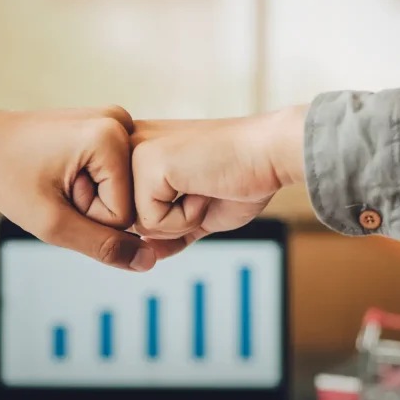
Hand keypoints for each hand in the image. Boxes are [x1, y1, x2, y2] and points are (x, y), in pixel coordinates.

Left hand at [0, 104, 156, 271]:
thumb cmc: (7, 178)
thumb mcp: (52, 223)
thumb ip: (103, 246)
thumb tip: (149, 262)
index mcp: (111, 137)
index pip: (125, 214)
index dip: (88, 219)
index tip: (56, 195)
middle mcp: (121, 121)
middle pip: (129, 200)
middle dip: (91, 207)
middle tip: (54, 187)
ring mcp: (117, 121)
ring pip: (124, 190)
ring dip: (89, 197)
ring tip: (56, 178)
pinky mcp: (108, 127)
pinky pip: (116, 176)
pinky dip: (90, 183)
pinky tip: (63, 171)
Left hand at [130, 107, 307, 257]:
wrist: (271, 154)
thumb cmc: (241, 177)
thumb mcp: (198, 211)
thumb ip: (169, 231)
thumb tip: (146, 254)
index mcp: (136, 149)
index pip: (128, 210)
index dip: (168, 217)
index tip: (200, 187)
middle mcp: (128, 144)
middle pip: (128, 222)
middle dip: (172, 221)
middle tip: (203, 188)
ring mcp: (133, 151)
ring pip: (138, 225)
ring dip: (180, 220)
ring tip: (203, 186)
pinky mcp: (145, 163)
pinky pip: (151, 223)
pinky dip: (185, 218)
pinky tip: (203, 187)